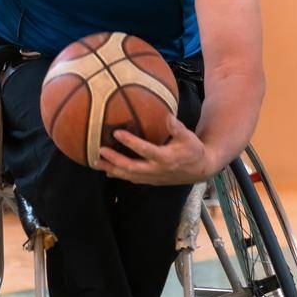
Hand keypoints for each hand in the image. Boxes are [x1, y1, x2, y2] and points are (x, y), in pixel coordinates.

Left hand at [99, 115, 216, 185]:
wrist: (200, 170)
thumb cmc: (194, 150)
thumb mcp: (189, 137)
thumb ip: (177, 127)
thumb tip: (167, 115)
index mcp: (166, 158)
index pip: (145, 150)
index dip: (130, 142)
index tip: (116, 132)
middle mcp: (157, 170)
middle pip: (131, 167)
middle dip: (114, 160)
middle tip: (100, 150)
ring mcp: (153, 177)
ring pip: (128, 175)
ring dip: (112, 169)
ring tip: (96, 162)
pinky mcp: (151, 181)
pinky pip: (132, 179)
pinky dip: (119, 174)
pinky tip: (108, 170)